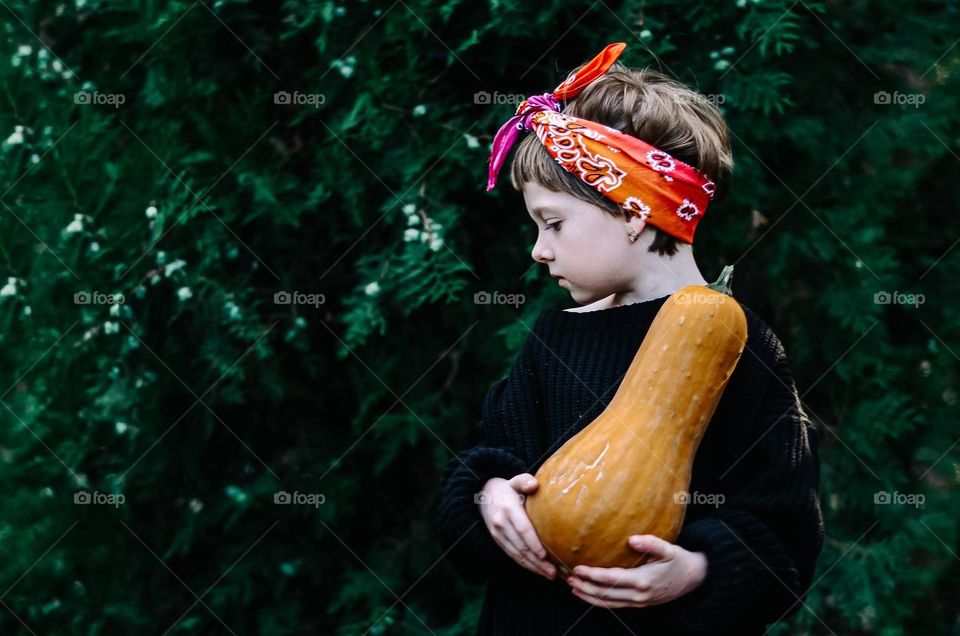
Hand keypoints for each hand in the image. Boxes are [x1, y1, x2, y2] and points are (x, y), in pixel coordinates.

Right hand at [478, 474, 555, 579]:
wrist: (482, 495)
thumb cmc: (506, 489)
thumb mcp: (514, 481)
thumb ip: (524, 481)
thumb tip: (534, 484)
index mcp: (509, 509)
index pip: (523, 529)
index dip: (533, 543)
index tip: (545, 555)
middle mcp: (501, 523)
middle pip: (521, 546)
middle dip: (537, 561)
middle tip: (552, 572)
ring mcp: (497, 533)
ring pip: (516, 554)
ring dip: (532, 567)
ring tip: (548, 575)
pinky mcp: (497, 540)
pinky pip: (511, 555)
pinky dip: (524, 564)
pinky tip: (536, 570)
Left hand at [567, 535, 706, 607]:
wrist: (694, 579)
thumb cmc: (679, 560)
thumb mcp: (669, 549)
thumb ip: (651, 543)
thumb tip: (632, 539)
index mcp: (643, 580)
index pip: (611, 579)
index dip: (592, 575)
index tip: (577, 568)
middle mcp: (638, 595)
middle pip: (605, 594)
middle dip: (585, 587)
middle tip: (568, 578)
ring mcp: (638, 602)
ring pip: (608, 603)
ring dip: (588, 596)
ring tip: (572, 588)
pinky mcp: (638, 604)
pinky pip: (614, 605)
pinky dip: (599, 601)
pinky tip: (588, 595)